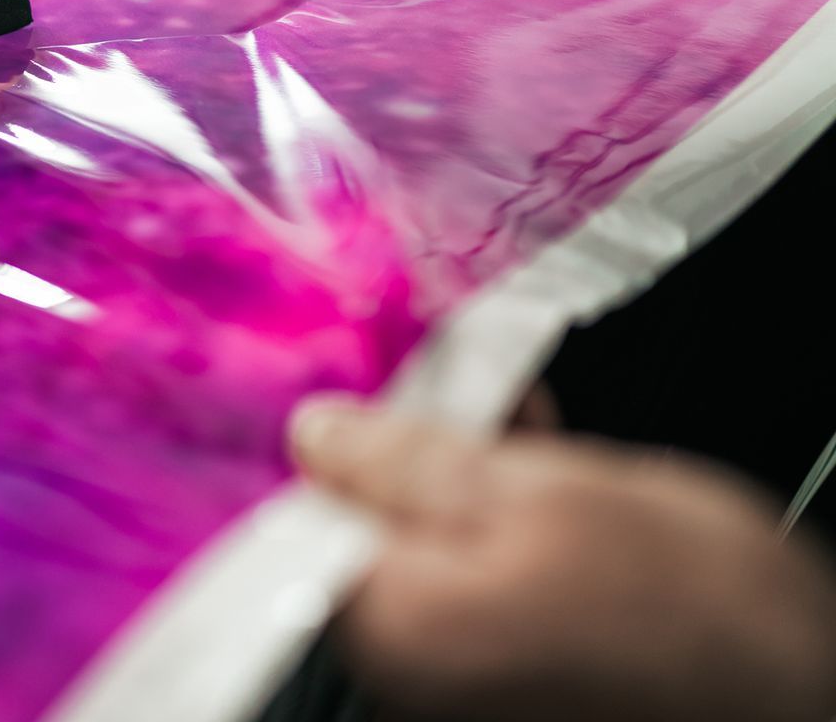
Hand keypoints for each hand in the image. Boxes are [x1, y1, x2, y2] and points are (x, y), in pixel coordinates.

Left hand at [289, 397, 835, 721]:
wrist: (814, 703)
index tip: (384, 392)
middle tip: (478, 397)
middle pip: (364, 530)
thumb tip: (315, 431)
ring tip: (529, 423)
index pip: (298, 519)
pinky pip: (477, 582)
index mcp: (393, 622)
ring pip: (427, 547)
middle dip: (413, 452)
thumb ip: (409, 462)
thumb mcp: (550, 494)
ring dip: (466, 478)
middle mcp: (407, 670)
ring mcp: (459, 682)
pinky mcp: (513, 680)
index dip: (339, 442)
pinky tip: (552, 479)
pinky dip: (504, 527)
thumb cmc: (699, 613)